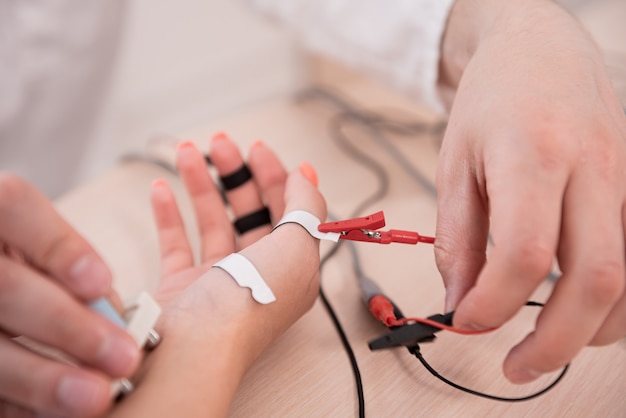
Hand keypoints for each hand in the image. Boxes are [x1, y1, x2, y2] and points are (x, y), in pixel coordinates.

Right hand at [0, 174, 139, 416]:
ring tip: (96, 397)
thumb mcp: (36, 238)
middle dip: (67, 325)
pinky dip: (20, 402)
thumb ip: (65, 259)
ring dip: (43, 378)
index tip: (103, 282)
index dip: (61, 249)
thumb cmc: (22, 257)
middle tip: (124, 356)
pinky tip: (56, 412)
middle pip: (8, 288)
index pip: (16, 208)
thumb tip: (107, 303)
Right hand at [109, 135, 324, 416]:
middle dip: (238, 174)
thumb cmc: (250, 302)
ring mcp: (218, 280)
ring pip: (212, 222)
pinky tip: (163, 188)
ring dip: (202, 184)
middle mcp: (258, 274)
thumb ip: (307, 207)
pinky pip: (176, 242)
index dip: (279, 179)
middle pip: (251, 213)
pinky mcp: (182, 286)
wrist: (195, 347)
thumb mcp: (297, 246)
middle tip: (222, 144)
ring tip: (188, 152)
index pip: (291, 214)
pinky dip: (169, 213)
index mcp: (292, 269)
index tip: (261, 150)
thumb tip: (307, 176)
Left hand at [435, 0, 625, 382]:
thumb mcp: (456, 163)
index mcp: (534, 152)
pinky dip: (614, 301)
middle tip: (516, 368)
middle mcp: (595, 166)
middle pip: (597, 278)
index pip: (525, 253)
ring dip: (590, 329)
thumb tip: (461, 301)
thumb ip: (458, 237)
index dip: (494, 304)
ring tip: (544, 343)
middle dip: (556, 342)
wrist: (540, 50)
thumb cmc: (492, 100)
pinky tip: (580, 309)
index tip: (465, 322)